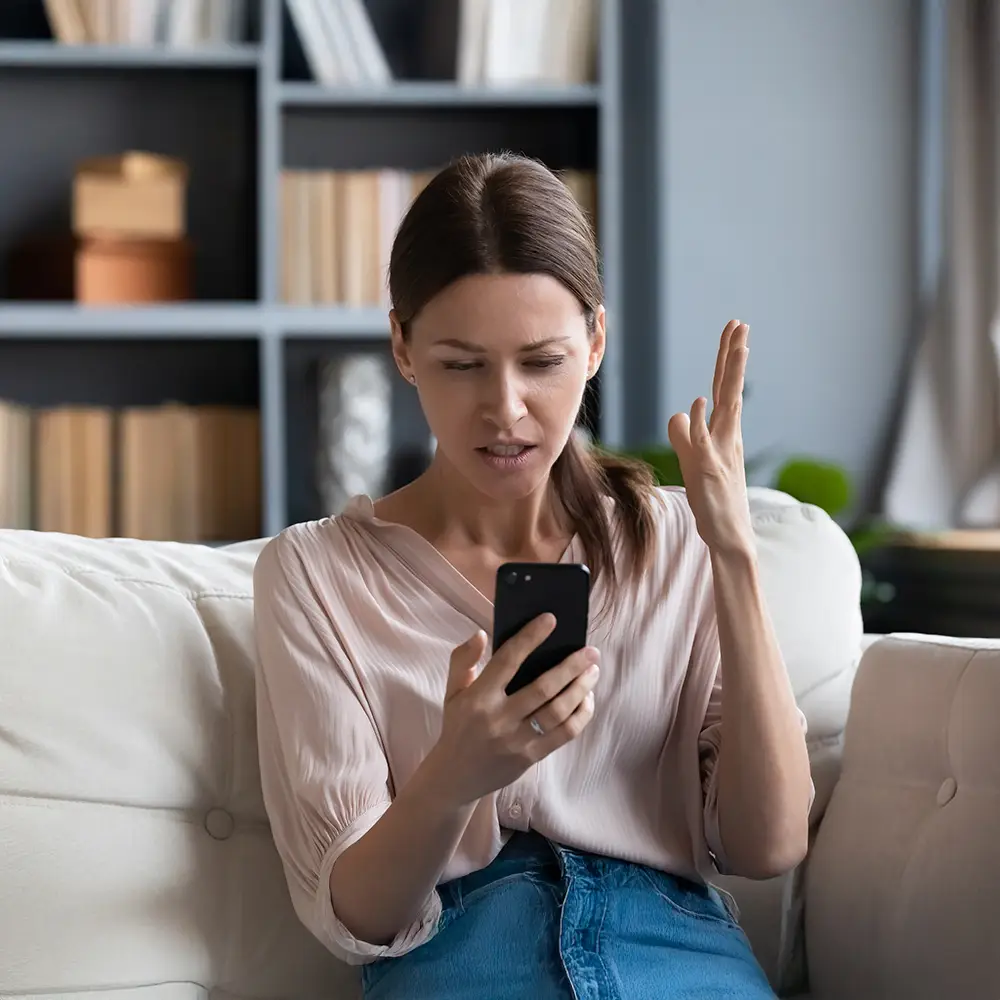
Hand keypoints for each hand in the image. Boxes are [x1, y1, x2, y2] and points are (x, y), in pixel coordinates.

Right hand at [428, 616, 599, 807]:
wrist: (455, 776)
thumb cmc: (458, 726)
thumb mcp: (452, 691)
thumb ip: (463, 659)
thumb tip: (482, 634)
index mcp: (478, 697)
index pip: (508, 660)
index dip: (530, 638)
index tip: (551, 620)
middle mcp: (499, 718)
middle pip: (543, 687)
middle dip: (571, 666)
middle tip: (591, 651)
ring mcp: (517, 740)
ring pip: (558, 711)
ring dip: (581, 689)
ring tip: (593, 672)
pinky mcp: (530, 757)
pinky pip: (564, 734)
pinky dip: (580, 714)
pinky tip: (586, 699)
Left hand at [667, 319, 754, 554]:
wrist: (729, 536)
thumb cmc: (713, 500)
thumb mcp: (693, 460)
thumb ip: (686, 435)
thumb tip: (681, 412)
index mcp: (724, 433)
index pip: (725, 389)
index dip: (728, 360)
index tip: (735, 331)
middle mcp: (727, 437)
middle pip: (730, 389)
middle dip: (734, 356)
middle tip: (740, 324)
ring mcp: (720, 452)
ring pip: (727, 406)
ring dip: (731, 375)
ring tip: (737, 345)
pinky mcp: (709, 471)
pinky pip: (704, 443)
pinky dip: (703, 422)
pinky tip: (699, 402)